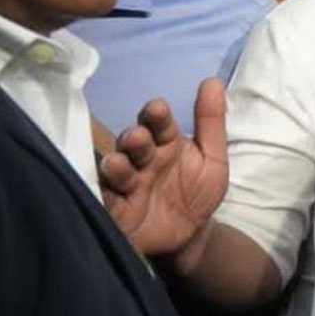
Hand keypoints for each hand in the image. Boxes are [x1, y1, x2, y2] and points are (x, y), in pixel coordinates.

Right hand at [99, 79, 228, 256]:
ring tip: (119, 165)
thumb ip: (211, 122)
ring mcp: (125, 183)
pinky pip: (103, 200)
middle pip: (132, 143)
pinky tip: (104, 195)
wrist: (191, 235)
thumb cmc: (198, 191)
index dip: (156, 115)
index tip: (158, 109)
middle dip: (133, 139)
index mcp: (165, 143)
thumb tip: (212, 80)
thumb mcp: (213, 158)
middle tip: (138, 139)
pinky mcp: (114, 209)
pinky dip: (101, 196)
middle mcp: (141, 159)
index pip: (158, 123)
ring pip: (114, 170)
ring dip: (116, 166)